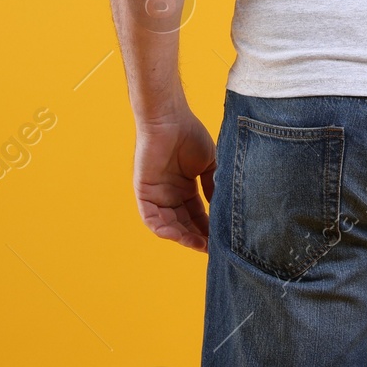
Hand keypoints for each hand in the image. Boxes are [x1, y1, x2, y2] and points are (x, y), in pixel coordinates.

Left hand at [134, 111, 215, 252]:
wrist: (170, 118)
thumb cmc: (190, 135)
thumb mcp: (209, 164)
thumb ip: (213, 186)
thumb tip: (221, 209)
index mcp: (186, 188)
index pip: (197, 215)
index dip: (208, 229)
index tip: (221, 240)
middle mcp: (171, 194)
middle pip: (184, 224)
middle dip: (197, 237)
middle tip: (212, 247)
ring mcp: (157, 194)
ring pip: (168, 225)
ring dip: (182, 236)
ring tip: (198, 244)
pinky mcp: (144, 192)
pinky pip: (150, 217)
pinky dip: (162, 228)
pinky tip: (177, 235)